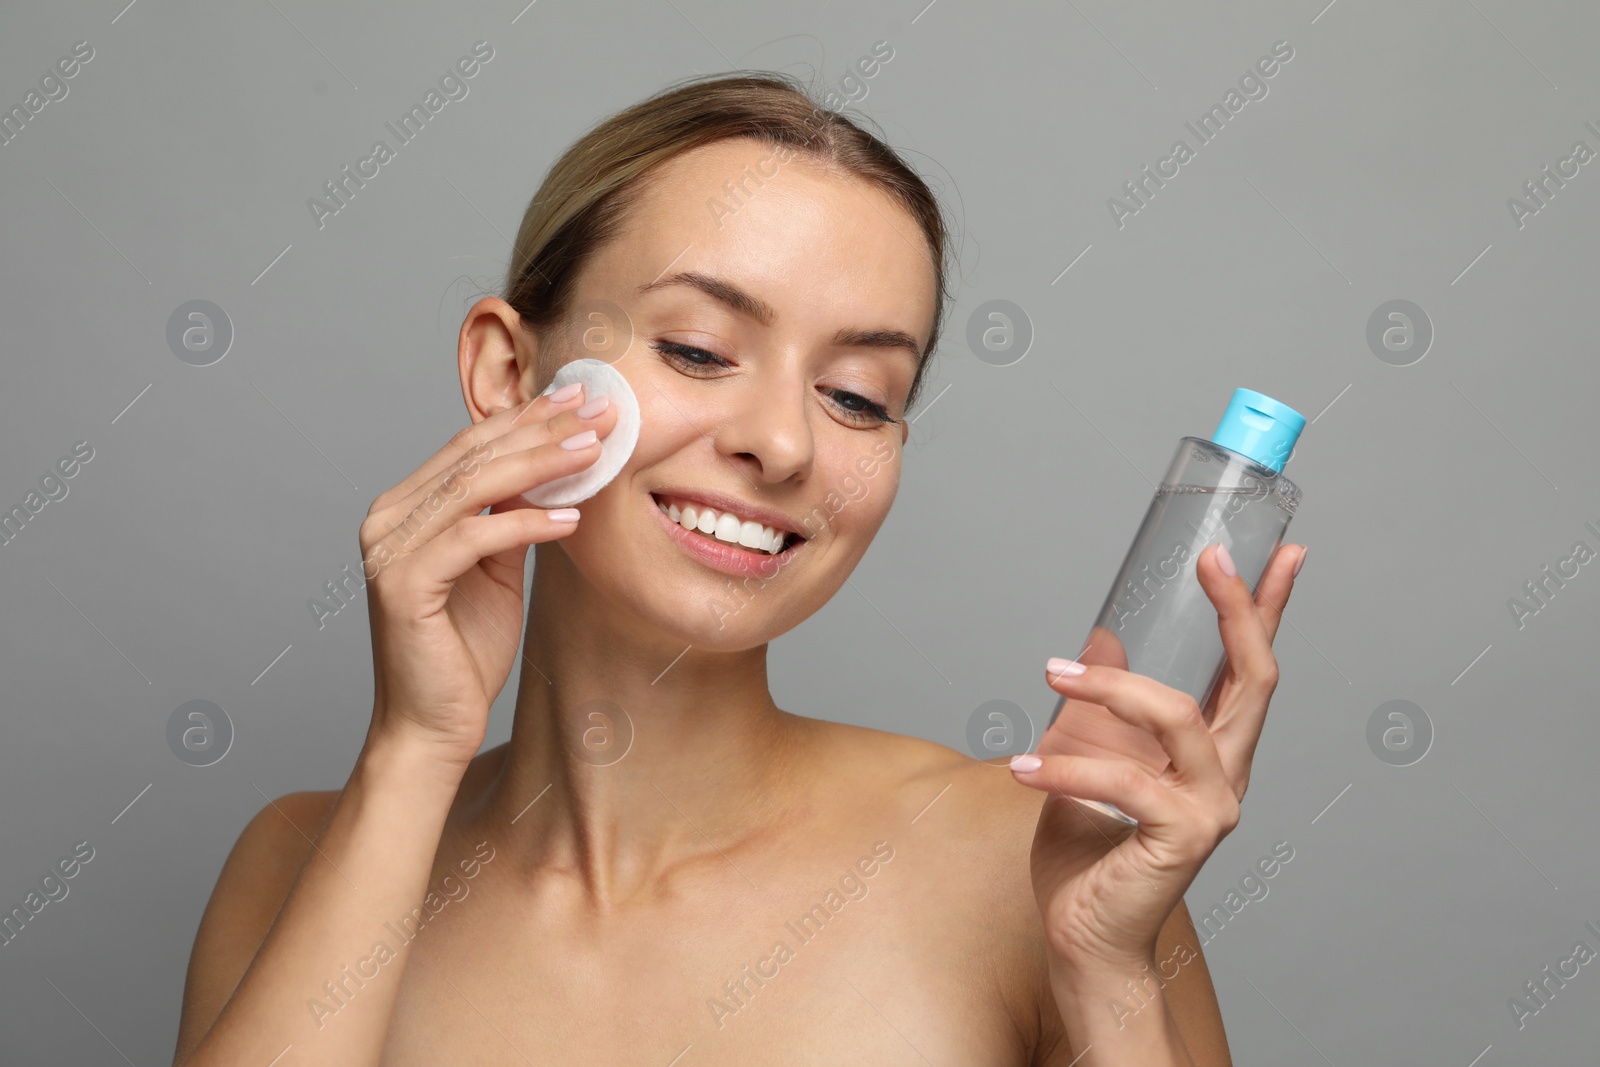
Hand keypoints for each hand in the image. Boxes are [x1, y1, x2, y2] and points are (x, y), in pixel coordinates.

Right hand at [358, 383, 617, 767]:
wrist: (433, 725)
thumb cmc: (463, 651)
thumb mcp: (496, 569)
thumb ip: (510, 518)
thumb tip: (552, 468)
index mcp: (406, 507)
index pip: (471, 445)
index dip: (527, 417)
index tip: (581, 398)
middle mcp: (388, 518)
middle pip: (474, 455)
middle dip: (543, 428)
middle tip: (600, 409)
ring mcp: (388, 548)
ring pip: (474, 486)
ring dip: (541, 463)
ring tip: (593, 450)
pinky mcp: (403, 583)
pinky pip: (473, 537)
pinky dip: (525, 524)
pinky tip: (571, 518)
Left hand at [1010, 541, 1305, 974]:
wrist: (1083, 939)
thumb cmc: (1089, 857)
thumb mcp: (1087, 759)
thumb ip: (1103, 710)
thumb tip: (1098, 643)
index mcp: (1210, 752)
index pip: (1249, 670)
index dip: (1267, 610)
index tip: (1282, 552)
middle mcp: (1225, 775)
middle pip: (1253, 678)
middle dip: (1239, 611)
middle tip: (1211, 559)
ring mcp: (1212, 807)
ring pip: (1176, 714)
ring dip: (1107, 688)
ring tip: (1049, 675)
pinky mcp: (1182, 838)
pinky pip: (1125, 779)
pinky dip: (1068, 765)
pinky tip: (1025, 767)